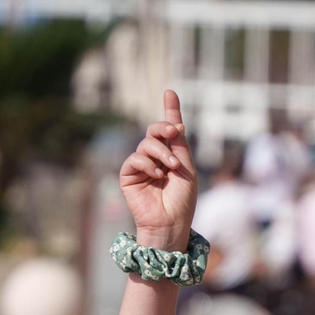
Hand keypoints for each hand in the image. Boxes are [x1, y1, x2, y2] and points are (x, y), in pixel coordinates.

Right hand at [119, 89, 197, 251]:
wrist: (171, 222)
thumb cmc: (182, 199)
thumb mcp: (186, 167)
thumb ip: (179, 145)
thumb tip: (175, 121)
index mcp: (171, 155)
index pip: (168, 130)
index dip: (170, 110)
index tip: (170, 92)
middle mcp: (155, 158)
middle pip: (155, 131)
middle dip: (164, 128)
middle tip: (174, 131)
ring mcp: (141, 166)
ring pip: (146, 143)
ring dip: (161, 152)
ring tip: (171, 168)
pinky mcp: (128, 175)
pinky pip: (135, 158)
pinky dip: (148, 163)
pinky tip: (157, 174)